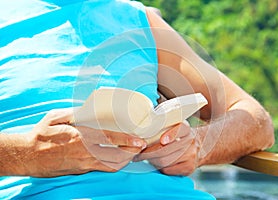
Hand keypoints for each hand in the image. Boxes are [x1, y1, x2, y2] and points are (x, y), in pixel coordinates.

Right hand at [23, 108, 146, 176]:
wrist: (28, 156)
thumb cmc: (41, 135)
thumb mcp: (56, 117)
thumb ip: (74, 112)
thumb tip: (88, 108)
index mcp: (80, 137)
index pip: (109, 139)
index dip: (126, 140)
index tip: (139, 140)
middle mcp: (84, 153)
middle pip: (115, 156)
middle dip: (132, 152)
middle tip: (141, 146)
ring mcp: (83, 164)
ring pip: (111, 166)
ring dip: (125, 160)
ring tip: (134, 152)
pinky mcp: (81, 171)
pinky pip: (103, 170)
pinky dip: (115, 165)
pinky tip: (120, 159)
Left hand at [134, 122, 199, 175]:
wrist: (200, 148)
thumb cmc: (181, 137)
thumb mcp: (176, 127)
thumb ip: (163, 128)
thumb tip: (142, 135)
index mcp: (186, 129)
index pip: (181, 129)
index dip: (171, 134)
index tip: (162, 140)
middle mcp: (190, 141)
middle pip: (166, 149)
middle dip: (148, 152)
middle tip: (138, 153)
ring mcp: (191, 155)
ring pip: (165, 161)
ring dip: (151, 160)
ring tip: (144, 157)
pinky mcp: (189, 168)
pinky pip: (168, 170)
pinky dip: (159, 167)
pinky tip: (156, 163)